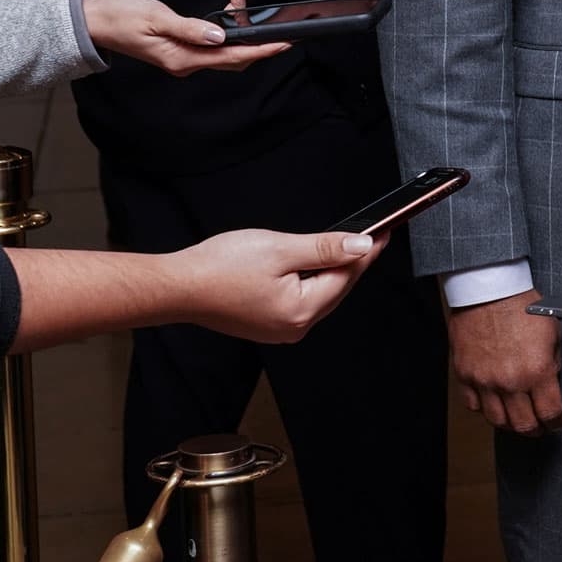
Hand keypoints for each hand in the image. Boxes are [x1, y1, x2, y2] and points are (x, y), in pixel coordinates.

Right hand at [85, 0, 290, 75]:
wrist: (92, 21)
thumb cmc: (119, 17)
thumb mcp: (156, 18)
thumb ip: (190, 29)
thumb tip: (220, 37)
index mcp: (181, 59)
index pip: (231, 58)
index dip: (260, 51)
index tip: (283, 44)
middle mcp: (185, 62)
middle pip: (233, 58)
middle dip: (255, 39)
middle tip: (270, 19)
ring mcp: (183, 57)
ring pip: (224, 50)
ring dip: (239, 29)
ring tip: (241, 1)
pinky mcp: (180, 48)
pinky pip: (211, 43)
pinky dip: (225, 28)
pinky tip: (227, 10)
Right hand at [172, 229, 383, 342]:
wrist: (177, 285)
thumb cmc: (219, 267)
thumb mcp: (280, 249)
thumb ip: (325, 248)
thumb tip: (361, 247)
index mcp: (301, 311)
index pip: (347, 276)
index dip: (368, 252)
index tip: (383, 232)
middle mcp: (294, 327)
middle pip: (336, 288)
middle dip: (353, 261)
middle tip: (371, 235)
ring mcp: (280, 329)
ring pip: (320, 294)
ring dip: (332, 270)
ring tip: (347, 246)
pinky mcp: (268, 325)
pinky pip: (302, 300)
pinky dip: (311, 281)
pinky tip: (314, 265)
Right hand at [447, 289, 561, 435]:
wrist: (489, 291)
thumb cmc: (523, 306)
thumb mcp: (553, 333)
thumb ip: (554, 363)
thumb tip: (552, 383)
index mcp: (537, 371)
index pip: (550, 413)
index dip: (557, 422)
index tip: (558, 423)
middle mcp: (509, 381)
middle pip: (523, 425)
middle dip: (535, 430)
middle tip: (540, 428)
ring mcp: (484, 381)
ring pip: (497, 420)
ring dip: (510, 424)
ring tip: (518, 419)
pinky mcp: (465, 375)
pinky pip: (474, 405)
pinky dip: (485, 408)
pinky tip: (494, 403)